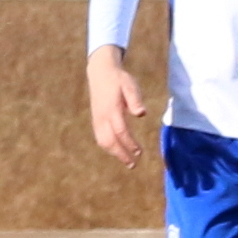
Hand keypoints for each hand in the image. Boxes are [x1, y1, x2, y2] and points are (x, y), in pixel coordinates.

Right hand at [86, 47, 150, 168]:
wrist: (100, 73)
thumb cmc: (119, 79)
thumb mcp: (130, 85)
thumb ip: (135, 99)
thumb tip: (142, 113)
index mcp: (112, 109)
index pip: (121, 131)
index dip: (130, 144)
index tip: (139, 153)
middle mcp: (102, 117)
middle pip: (110, 141)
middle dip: (121, 154)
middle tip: (133, 164)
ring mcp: (97, 119)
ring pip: (103, 141)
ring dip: (114, 153)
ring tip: (127, 161)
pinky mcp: (95, 120)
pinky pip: (100, 137)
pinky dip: (108, 147)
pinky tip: (118, 151)